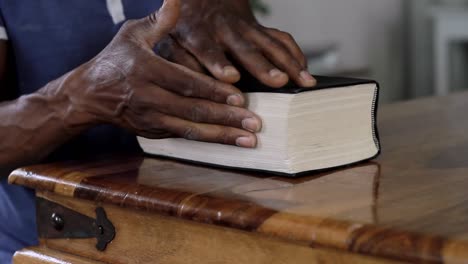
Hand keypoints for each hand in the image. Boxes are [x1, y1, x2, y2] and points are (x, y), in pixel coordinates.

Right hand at [63, 0, 260, 147]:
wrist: (89, 94)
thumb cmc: (115, 60)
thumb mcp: (133, 34)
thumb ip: (161, 21)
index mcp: (146, 70)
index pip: (185, 82)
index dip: (212, 91)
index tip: (240, 97)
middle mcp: (149, 98)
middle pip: (192, 110)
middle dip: (226, 118)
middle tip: (255, 124)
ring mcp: (151, 119)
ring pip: (191, 130)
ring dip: (222, 136)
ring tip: (250, 141)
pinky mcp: (153, 133)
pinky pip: (184, 138)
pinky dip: (207, 141)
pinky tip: (229, 143)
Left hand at [157, 0, 315, 87]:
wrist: (205, 0)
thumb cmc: (184, 28)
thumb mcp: (170, 39)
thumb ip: (178, 60)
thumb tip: (189, 85)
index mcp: (199, 34)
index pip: (209, 50)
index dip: (219, 64)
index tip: (231, 78)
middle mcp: (226, 31)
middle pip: (247, 49)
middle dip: (264, 66)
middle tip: (279, 81)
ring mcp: (247, 29)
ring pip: (271, 44)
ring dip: (289, 63)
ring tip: (305, 81)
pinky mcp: (261, 30)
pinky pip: (282, 40)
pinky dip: (296, 55)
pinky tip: (306, 72)